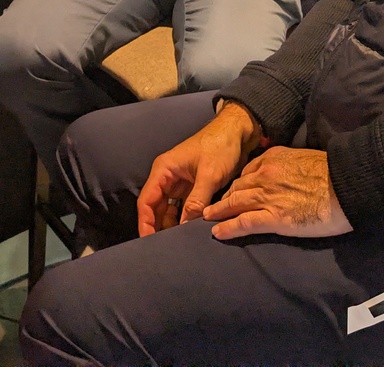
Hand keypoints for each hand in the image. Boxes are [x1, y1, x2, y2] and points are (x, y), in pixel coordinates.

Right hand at [136, 101, 261, 235]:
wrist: (237, 132)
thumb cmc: (220, 147)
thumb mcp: (209, 175)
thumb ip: (197, 202)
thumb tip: (186, 228)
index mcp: (164, 170)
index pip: (146, 201)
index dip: (145, 223)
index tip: (149, 243)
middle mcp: (167, 177)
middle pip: (156, 208)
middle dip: (158, 228)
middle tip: (164, 250)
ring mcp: (179, 183)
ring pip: (169, 210)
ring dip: (172, 226)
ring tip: (177, 245)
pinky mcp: (192, 187)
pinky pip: (183, 208)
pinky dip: (184, 220)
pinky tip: (189, 233)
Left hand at [202, 147, 353, 240]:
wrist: (345, 184)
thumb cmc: (333, 172)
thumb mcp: (305, 159)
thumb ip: (290, 166)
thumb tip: (288, 174)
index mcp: (272, 158)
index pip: (248, 171)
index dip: (237, 183)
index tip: (231, 190)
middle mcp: (264, 175)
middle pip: (236, 187)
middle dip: (223, 197)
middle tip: (211, 206)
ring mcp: (266, 196)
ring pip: (234, 203)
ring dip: (218, 212)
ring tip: (207, 218)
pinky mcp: (274, 218)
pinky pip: (243, 223)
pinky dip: (228, 228)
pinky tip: (217, 233)